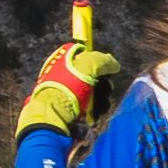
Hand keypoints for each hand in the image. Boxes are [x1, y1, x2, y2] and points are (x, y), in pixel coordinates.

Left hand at [16, 8, 122, 142]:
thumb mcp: (88, 66)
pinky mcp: (73, 107)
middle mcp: (65, 73)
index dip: (95, 53)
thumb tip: (113, 64)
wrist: (53, 116)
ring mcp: (69, 90)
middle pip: (95, 72)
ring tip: (95, 103)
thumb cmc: (67, 88)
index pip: (84, 50)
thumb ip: (103, 60)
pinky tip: (92, 113)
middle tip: (101, 86)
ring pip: (96, 90)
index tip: (104, 58)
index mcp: (64, 59)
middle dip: (102, 80)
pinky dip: (95, 108)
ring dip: (100, 97)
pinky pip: (91, 105)